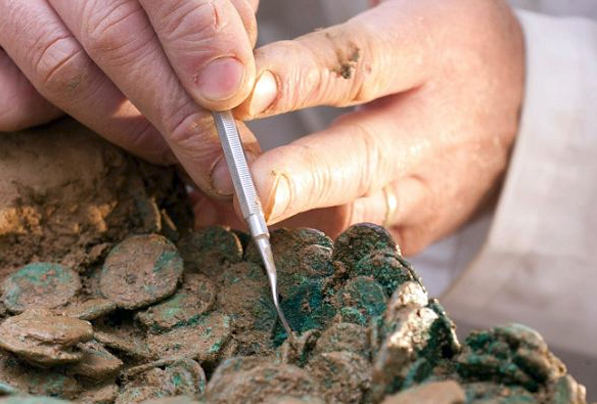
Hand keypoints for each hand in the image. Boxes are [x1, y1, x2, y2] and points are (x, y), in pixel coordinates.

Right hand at [0, 0, 258, 194]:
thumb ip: (206, 7)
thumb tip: (231, 77)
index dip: (199, 41)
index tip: (229, 96)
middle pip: (114, 39)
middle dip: (177, 114)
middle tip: (220, 164)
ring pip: (61, 74)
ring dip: (128, 127)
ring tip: (173, 148)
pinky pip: (4, 102)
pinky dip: (53, 120)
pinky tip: (85, 106)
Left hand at [198, 0, 524, 254]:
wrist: (531, 104)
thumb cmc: (448, 45)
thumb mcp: (415, 7)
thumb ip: (342, 32)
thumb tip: (256, 29)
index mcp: (425, 52)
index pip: (354, 65)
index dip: (298, 79)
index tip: (243, 93)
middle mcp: (430, 127)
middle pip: (360, 157)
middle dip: (301, 177)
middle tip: (246, 189)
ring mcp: (428, 187)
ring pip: (358, 215)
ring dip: (292, 222)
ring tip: (228, 220)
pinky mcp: (421, 227)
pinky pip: (362, 246)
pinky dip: (311, 248)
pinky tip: (263, 242)